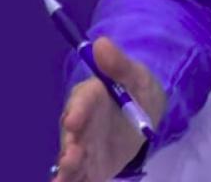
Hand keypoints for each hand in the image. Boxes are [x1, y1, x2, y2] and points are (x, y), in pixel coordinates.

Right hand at [55, 36, 167, 181]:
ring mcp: (83, 146)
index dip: (78, 110)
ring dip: (68, 168)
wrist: (144, 113)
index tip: (74, 120)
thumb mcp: (135, 75)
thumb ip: (118, 63)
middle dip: (71, 145)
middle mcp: (81, 123)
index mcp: (91, 97)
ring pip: (72, 157)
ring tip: (66, 177)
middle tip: (71, 155)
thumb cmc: (136, 89)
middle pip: (72, 134)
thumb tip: (101, 42)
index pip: (81, 101)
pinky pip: (79, 176)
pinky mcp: (90, 166)